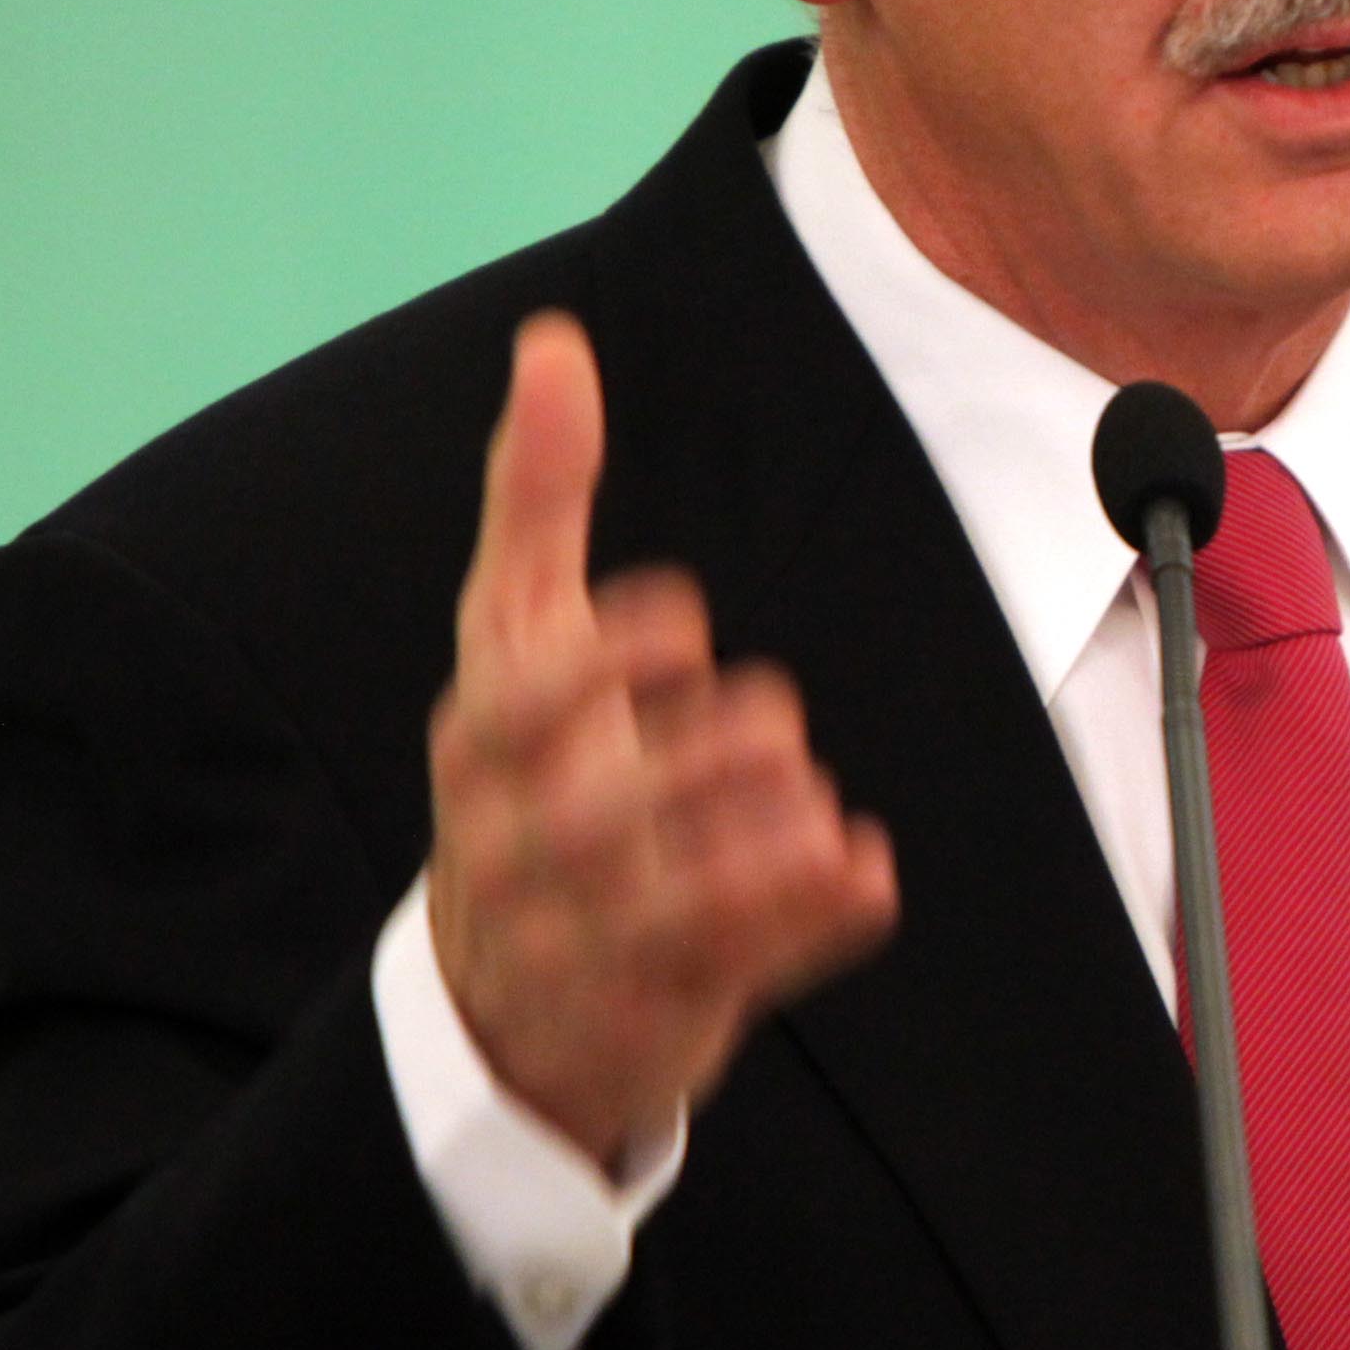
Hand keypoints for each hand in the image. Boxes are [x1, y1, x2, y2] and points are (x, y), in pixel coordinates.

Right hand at [425, 311, 898, 1170]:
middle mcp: (515, 847)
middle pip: (607, 808)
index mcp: (481, 743)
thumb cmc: (522, 773)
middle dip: (707, 758)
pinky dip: (818, 917)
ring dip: (765, 839)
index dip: (612, 656)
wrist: (499, 1004)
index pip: (524, 701)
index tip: (688, 622)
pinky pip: (745, 969)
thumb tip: (552, 342)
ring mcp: (581, 941)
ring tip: (809, 800)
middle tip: (769, 722)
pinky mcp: (656, 1008)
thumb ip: (535, 494)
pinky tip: (868, 868)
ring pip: (678, 902)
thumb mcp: (512, 635)